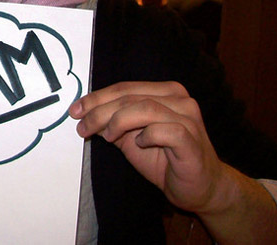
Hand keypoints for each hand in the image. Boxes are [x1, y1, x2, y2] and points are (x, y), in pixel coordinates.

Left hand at [69, 81, 224, 213]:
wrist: (201, 188)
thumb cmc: (166, 160)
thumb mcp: (131, 138)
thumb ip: (112, 124)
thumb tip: (85, 114)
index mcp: (165, 92)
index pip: (124, 88)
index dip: (97, 98)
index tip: (75, 110)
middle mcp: (178, 99)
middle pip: (130, 97)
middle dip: (100, 111)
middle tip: (82, 126)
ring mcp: (188, 117)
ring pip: (145, 108)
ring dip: (117, 121)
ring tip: (106, 136)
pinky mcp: (191, 139)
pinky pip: (164, 130)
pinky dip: (146, 135)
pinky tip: (138, 144)